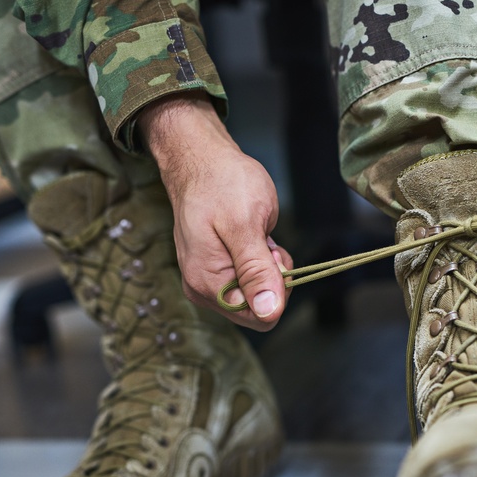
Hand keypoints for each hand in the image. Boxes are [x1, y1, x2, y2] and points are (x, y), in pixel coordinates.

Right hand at [137, 92, 292, 330]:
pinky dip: (259, 259)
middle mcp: (203, 289)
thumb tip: (269, 313)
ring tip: (256, 234)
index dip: (276, 289)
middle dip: (272, 277)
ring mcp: (208, 279)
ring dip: (267, 266)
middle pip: (258, 309)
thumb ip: (256, 271)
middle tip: (264, 242)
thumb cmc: (222, 184)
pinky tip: (251, 236)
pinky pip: (249, 279)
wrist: (201, 160)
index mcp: (207, 283)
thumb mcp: (245, 225)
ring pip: (257, 293)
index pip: (258, 317)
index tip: (270, 254)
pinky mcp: (216, 268)